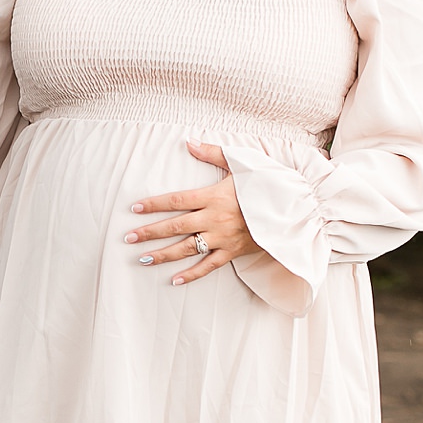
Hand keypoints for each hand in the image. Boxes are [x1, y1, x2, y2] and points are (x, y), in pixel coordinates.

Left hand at [126, 141, 261, 283]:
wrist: (294, 209)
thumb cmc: (267, 184)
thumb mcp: (242, 163)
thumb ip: (212, 153)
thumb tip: (188, 142)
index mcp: (214, 197)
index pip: (176, 200)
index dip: (154, 204)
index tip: (135, 208)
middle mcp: (215, 219)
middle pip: (176, 227)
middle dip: (150, 232)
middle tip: (128, 237)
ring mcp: (223, 238)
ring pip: (188, 249)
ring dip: (163, 254)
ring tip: (142, 259)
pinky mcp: (233, 252)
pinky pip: (209, 266)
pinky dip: (192, 274)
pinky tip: (175, 280)